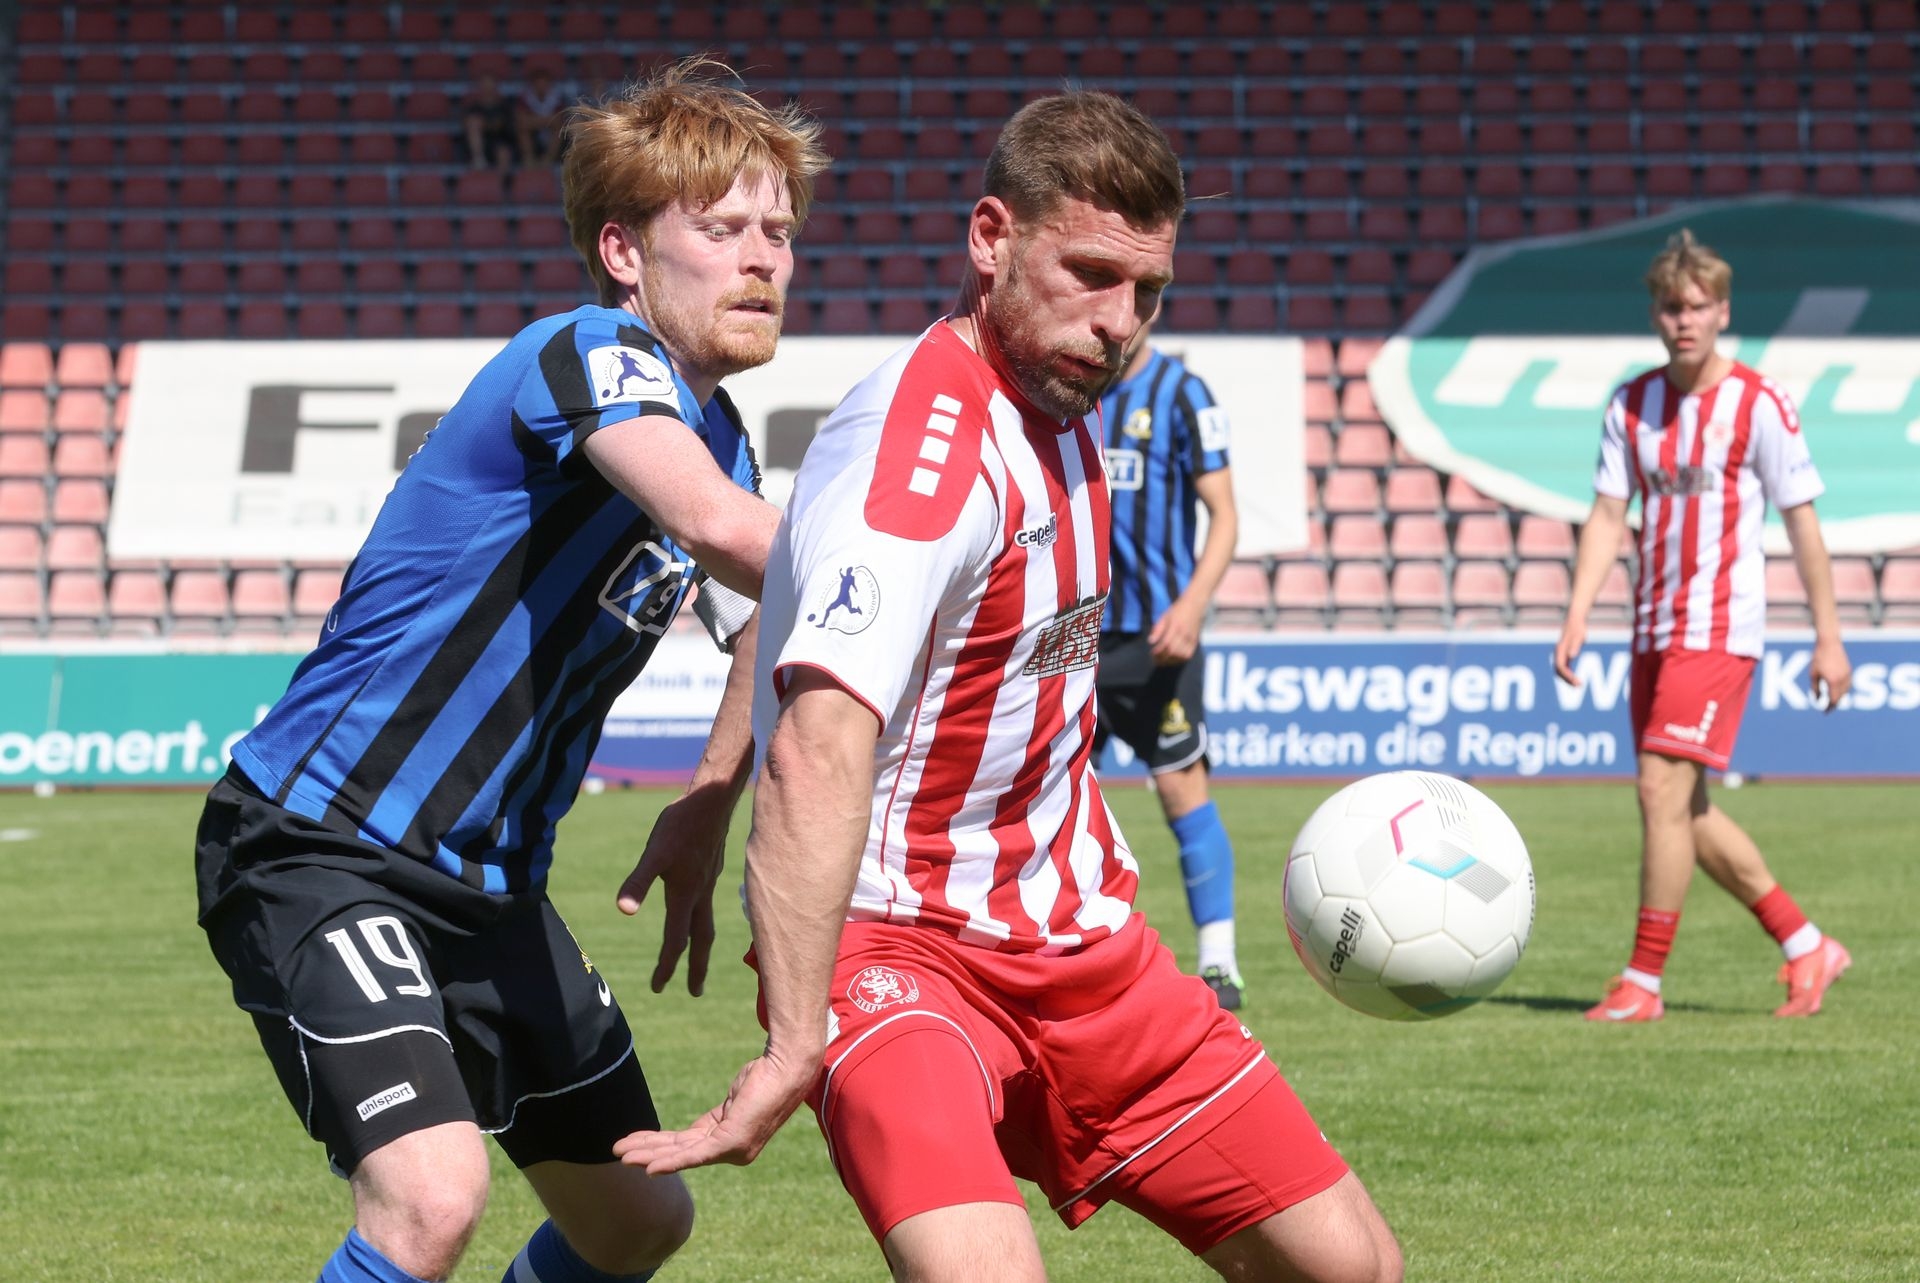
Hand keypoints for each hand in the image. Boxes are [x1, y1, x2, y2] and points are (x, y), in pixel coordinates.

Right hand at [612, 1050, 817, 1173]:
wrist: (787, 1067)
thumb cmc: (764, 1077)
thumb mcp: (734, 1101)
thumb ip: (716, 1118)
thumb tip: (703, 1124)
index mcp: (727, 1141)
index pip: (685, 1146)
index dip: (658, 1147)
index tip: (634, 1146)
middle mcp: (730, 1152)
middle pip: (679, 1152)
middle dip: (646, 1152)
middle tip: (617, 1153)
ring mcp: (732, 1150)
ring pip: (681, 1154)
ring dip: (648, 1156)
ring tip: (622, 1157)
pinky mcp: (732, 1143)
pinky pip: (694, 1155)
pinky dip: (669, 1161)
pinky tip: (649, 1167)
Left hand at [616, 786, 734, 995]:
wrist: (712, 799)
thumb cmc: (681, 824)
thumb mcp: (653, 852)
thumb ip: (638, 882)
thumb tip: (623, 911)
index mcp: (685, 896)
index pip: (675, 941)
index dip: (665, 966)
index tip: (657, 987)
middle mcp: (700, 895)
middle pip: (700, 941)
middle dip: (696, 969)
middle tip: (694, 992)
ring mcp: (709, 883)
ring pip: (707, 924)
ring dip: (703, 947)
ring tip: (700, 959)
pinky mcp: (711, 870)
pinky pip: (710, 907)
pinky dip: (705, 922)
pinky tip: (699, 912)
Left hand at [1148, 598, 1204, 665]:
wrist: (1195, 605)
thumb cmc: (1178, 610)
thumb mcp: (1164, 616)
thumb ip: (1157, 629)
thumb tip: (1150, 642)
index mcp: (1175, 626)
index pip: (1166, 643)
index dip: (1158, 651)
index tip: (1152, 653)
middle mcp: (1184, 634)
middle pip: (1173, 651)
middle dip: (1163, 658)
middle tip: (1156, 659)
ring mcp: (1191, 639)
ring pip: (1181, 655)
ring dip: (1171, 661)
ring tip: (1163, 660)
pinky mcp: (1195, 641)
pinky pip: (1188, 655)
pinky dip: (1180, 660)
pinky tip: (1173, 659)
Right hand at [1553, 615, 1587, 685]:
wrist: (1574, 621)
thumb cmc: (1578, 628)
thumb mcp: (1579, 637)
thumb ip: (1575, 646)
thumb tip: (1572, 656)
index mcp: (1560, 650)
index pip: (1560, 667)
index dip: (1567, 675)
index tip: (1576, 681)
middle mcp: (1558, 654)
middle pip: (1558, 671)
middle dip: (1567, 680)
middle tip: (1579, 685)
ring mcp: (1560, 655)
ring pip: (1559, 671)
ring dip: (1567, 679)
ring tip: (1578, 684)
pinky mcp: (1564, 655)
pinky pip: (1563, 667)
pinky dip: (1568, 674)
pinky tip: (1575, 678)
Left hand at [1808, 635, 1851, 711]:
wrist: (1829, 643)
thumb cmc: (1818, 658)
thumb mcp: (1813, 674)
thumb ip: (1815, 688)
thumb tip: (1817, 700)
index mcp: (1833, 681)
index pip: (1834, 700)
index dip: (1829, 707)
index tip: (1825, 712)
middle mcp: (1843, 679)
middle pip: (1841, 697)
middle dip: (1835, 704)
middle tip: (1828, 709)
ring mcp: (1848, 675)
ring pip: (1846, 692)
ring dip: (1840, 698)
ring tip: (1833, 701)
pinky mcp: (1849, 671)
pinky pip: (1848, 685)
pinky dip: (1843, 690)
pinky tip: (1838, 691)